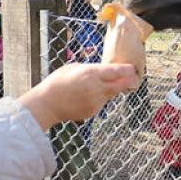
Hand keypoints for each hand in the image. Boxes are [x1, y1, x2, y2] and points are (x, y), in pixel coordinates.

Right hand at [19, 63, 136, 129]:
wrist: (47, 104)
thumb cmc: (57, 82)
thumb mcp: (74, 68)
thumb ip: (91, 70)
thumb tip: (103, 71)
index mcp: (91, 74)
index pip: (116, 71)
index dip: (127, 70)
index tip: (132, 68)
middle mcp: (97, 88)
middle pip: (121, 85)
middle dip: (129, 81)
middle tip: (133, 77)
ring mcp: (96, 102)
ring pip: (111, 94)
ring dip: (110, 89)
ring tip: (96, 85)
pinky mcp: (93, 111)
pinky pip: (102, 102)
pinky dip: (99, 98)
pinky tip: (85, 96)